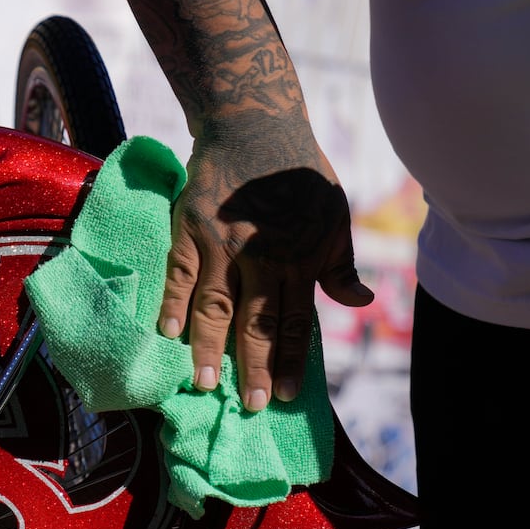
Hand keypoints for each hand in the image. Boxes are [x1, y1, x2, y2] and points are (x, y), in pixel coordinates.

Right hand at [163, 111, 372, 410]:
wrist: (254, 123)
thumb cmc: (299, 175)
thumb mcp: (334, 215)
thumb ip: (342, 264)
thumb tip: (360, 303)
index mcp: (300, 257)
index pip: (295, 321)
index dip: (290, 361)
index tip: (286, 396)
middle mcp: (262, 255)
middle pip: (256, 323)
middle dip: (254, 369)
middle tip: (250, 405)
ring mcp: (222, 243)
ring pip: (215, 306)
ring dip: (210, 348)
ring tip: (205, 384)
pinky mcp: (190, 228)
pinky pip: (179, 273)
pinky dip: (174, 303)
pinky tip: (169, 333)